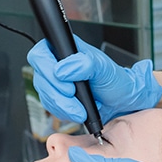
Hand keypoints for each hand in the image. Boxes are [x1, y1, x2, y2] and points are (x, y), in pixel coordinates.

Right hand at [26, 37, 161, 123]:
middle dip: (57, 93)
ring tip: (81, 109)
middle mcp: (58, 63)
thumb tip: (63, 69)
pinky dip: (64, 112)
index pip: (41, 53)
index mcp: (67, 49)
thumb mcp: (104, 69)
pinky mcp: (58, 98)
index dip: (47, 68)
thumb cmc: (115, 80)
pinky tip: (79, 111)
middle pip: (40, 77)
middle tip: (75, 97)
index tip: (66, 83)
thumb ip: (85, 64)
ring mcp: (56, 82)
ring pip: (44, 95)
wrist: (122, 101)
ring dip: (62, 106)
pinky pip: (51, 107)